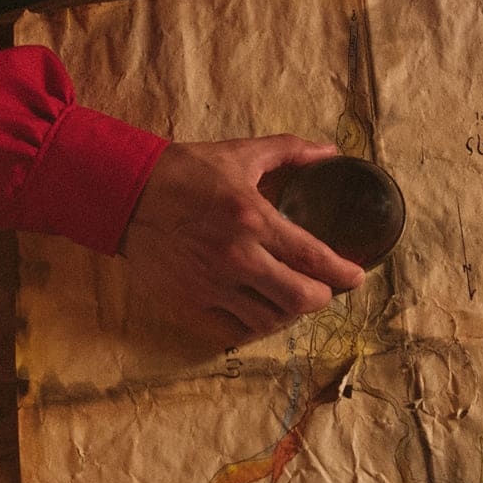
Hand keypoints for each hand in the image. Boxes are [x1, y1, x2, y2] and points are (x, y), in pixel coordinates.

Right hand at [121, 135, 365, 346]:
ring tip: (290, 298)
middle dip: (321, 297)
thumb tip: (329, 151)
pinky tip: (259, 312)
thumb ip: (289, 152)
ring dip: (288, 313)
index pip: (313, 258)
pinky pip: (233, 331)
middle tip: (322, 288)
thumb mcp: (240, 153)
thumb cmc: (184, 172)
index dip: (343, 273)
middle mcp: (236, 258)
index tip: (356, 277)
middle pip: (300, 299)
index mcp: (253, 219)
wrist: (126, 193)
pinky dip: (253, 326)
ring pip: (269, 321)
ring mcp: (211, 286)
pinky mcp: (189, 304)